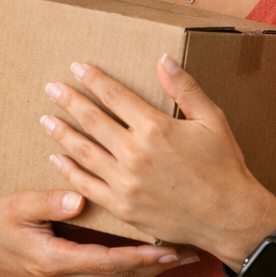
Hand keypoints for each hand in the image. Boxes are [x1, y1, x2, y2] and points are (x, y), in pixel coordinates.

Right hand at [0, 190, 196, 276]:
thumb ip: (49, 202)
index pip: (106, 262)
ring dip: (147, 274)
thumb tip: (80, 199)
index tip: (168, 249)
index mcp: (51, 262)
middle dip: (155, 267)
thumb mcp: (16, 205)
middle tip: (189, 254)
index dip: (140, 257)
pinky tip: (150, 266)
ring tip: (178, 259)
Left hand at [41, 54, 275, 264]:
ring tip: (46, 119)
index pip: (114, 95)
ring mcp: (125, 181)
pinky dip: (69, 171)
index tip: (77, 68)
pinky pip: (87, 185)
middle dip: (69, 101)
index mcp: (155, 127)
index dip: (93, 79)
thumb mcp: (211, 120)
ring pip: (83, 151)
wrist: (229, 218)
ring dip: (61, 133)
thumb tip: (163, 59)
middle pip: (92, 119)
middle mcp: (134, 153)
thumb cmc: (224, 166)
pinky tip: (57, 159)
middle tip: (51, 88)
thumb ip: (185, 88)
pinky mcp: (122, 206)